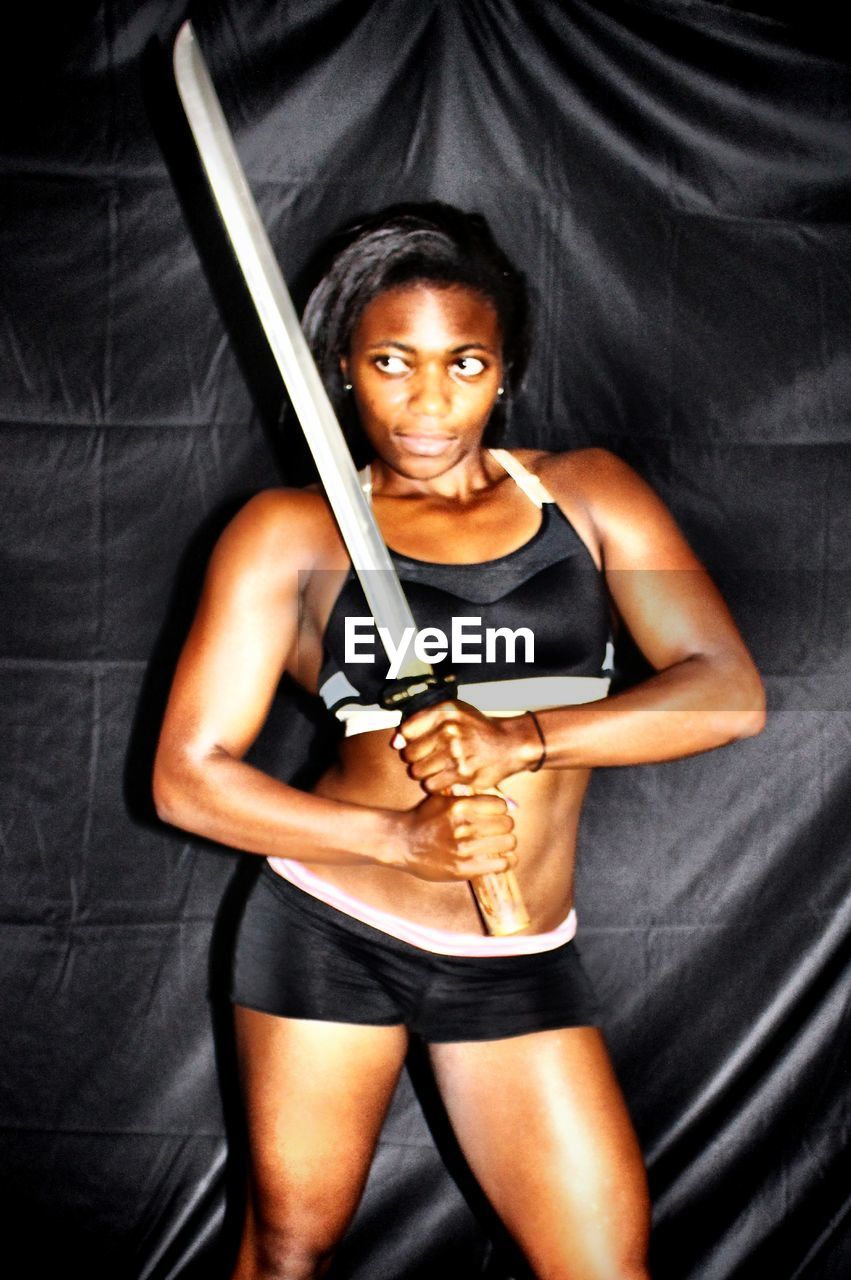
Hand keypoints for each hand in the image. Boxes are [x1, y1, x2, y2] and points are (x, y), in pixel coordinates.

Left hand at [395, 700, 532, 791]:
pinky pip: (431, 785)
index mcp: (444, 712)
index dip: (409, 740)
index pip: (406, 730)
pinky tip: (446, 777)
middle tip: (431, 758)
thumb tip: (395, 743)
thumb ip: (421, 723)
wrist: (508, 744)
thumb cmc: (476, 730)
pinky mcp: (462, 773)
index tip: (420, 743)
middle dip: (416, 758)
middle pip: (410, 754)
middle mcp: (449, 730)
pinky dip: (435, 784)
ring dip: (425, 773)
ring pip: (418, 771)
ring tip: (439, 767)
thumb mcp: (452, 713)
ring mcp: (456, 752)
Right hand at [397, 791, 516, 882]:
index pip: (501, 805)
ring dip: (507, 844)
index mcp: (459, 805)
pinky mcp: (464, 869)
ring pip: (508, 844)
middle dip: (505, 827)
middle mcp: (463, 826)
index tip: (497, 815)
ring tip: (501, 845)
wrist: (401, 842)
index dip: (501, 810)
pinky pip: (501, 865)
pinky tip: (501, 859)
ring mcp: (464, 849)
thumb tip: (507, 804)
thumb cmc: (424, 818)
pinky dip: (506, 861)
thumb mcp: (444, 799)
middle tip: (499, 831)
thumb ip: (471, 798)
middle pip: (507, 824)